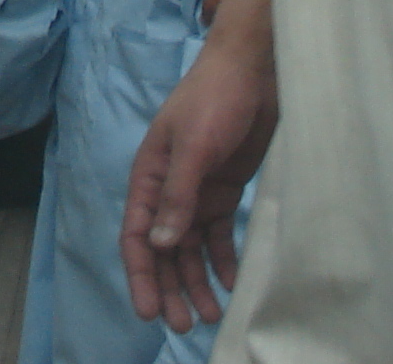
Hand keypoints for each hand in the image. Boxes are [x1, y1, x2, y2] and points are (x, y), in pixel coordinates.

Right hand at [121, 21, 276, 336]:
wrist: (256, 69)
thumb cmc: (215, 98)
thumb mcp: (194, 147)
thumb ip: (178, 195)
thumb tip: (159, 243)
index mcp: (150, 174)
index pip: (136, 233)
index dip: (141, 274)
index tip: (149, 311)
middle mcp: (170, 188)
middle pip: (163, 248)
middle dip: (170, 286)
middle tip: (181, 324)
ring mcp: (198, 190)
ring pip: (191, 247)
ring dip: (196, 280)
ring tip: (209, 315)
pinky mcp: (226, 189)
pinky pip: (220, 234)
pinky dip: (224, 260)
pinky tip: (232, 283)